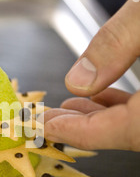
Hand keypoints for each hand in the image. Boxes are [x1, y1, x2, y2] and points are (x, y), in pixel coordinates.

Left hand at [43, 0, 139, 150]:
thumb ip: (117, 43)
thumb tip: (78, 79)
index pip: (124, 131)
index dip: (80, 133)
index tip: (47, 128)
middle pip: (130, 133)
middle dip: (86, 128)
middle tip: (48, 120)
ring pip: (139, 124)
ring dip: (104, 117)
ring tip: (69, 108)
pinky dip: (126, 105)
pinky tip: (105, 93)